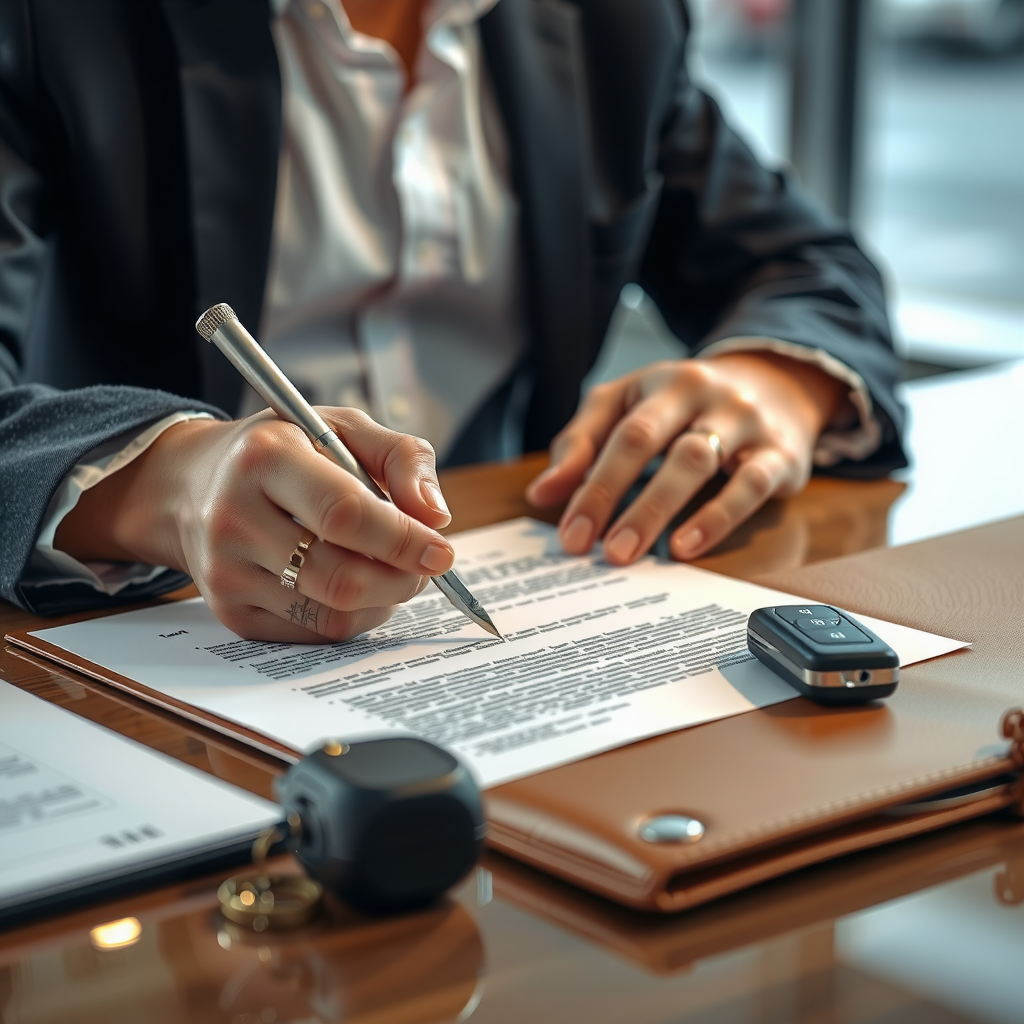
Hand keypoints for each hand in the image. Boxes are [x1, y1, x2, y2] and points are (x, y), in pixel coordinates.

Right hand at [55, 409, 454, 641]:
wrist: (192, 485)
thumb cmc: (284, 452)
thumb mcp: (341, 428)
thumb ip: (401, 457)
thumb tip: (436, 516)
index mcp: (265, 459)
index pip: (344, 514)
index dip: (402, 539)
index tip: (441, 549)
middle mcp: (235, 518)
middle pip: (341, 577)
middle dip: (403, 578)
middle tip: (426, 565)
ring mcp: (227, 572)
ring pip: (333, 615)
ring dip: (383, 600)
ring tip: (391, 571)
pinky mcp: (230, 612)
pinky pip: (314, 633)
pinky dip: (354, 617)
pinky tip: (355, 587)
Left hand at [526, 351, 848, 563]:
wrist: (781, 382)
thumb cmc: (688, 403)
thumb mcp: (630, 405)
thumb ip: (583, 444)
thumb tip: (541, 494)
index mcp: (661, 383)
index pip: (619, 434)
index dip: (592, 485)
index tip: (571, 534)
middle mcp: (703, 394)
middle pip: (650, 442)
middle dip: (616, 498)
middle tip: (594, 549)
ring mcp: (745, 421)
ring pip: (696, 461)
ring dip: (657, 510)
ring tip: (628, 552)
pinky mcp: (781, 454)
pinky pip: (749, 486)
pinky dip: (716, 518)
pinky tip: (687, 546)